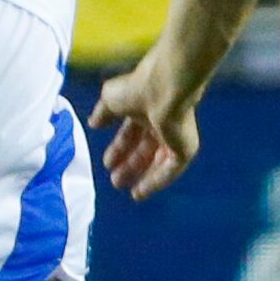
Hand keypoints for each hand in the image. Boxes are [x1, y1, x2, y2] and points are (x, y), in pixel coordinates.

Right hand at [90, 55, 198, 201]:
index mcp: (144, 109)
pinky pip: (169, 171)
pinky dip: (155, 182)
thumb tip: (93, 123)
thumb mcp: (110, 100)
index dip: (119, 148)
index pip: (132, 132)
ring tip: (127, 189)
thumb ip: (102, 113)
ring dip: (142, 176)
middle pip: (145, 149)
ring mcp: (176, 136)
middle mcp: (161, 122)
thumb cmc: (137, 89)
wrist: (164, 88)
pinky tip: (140, 192)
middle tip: (115, 181)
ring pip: (158, 162)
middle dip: (130, 165)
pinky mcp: (185, 149)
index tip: (107, 163)